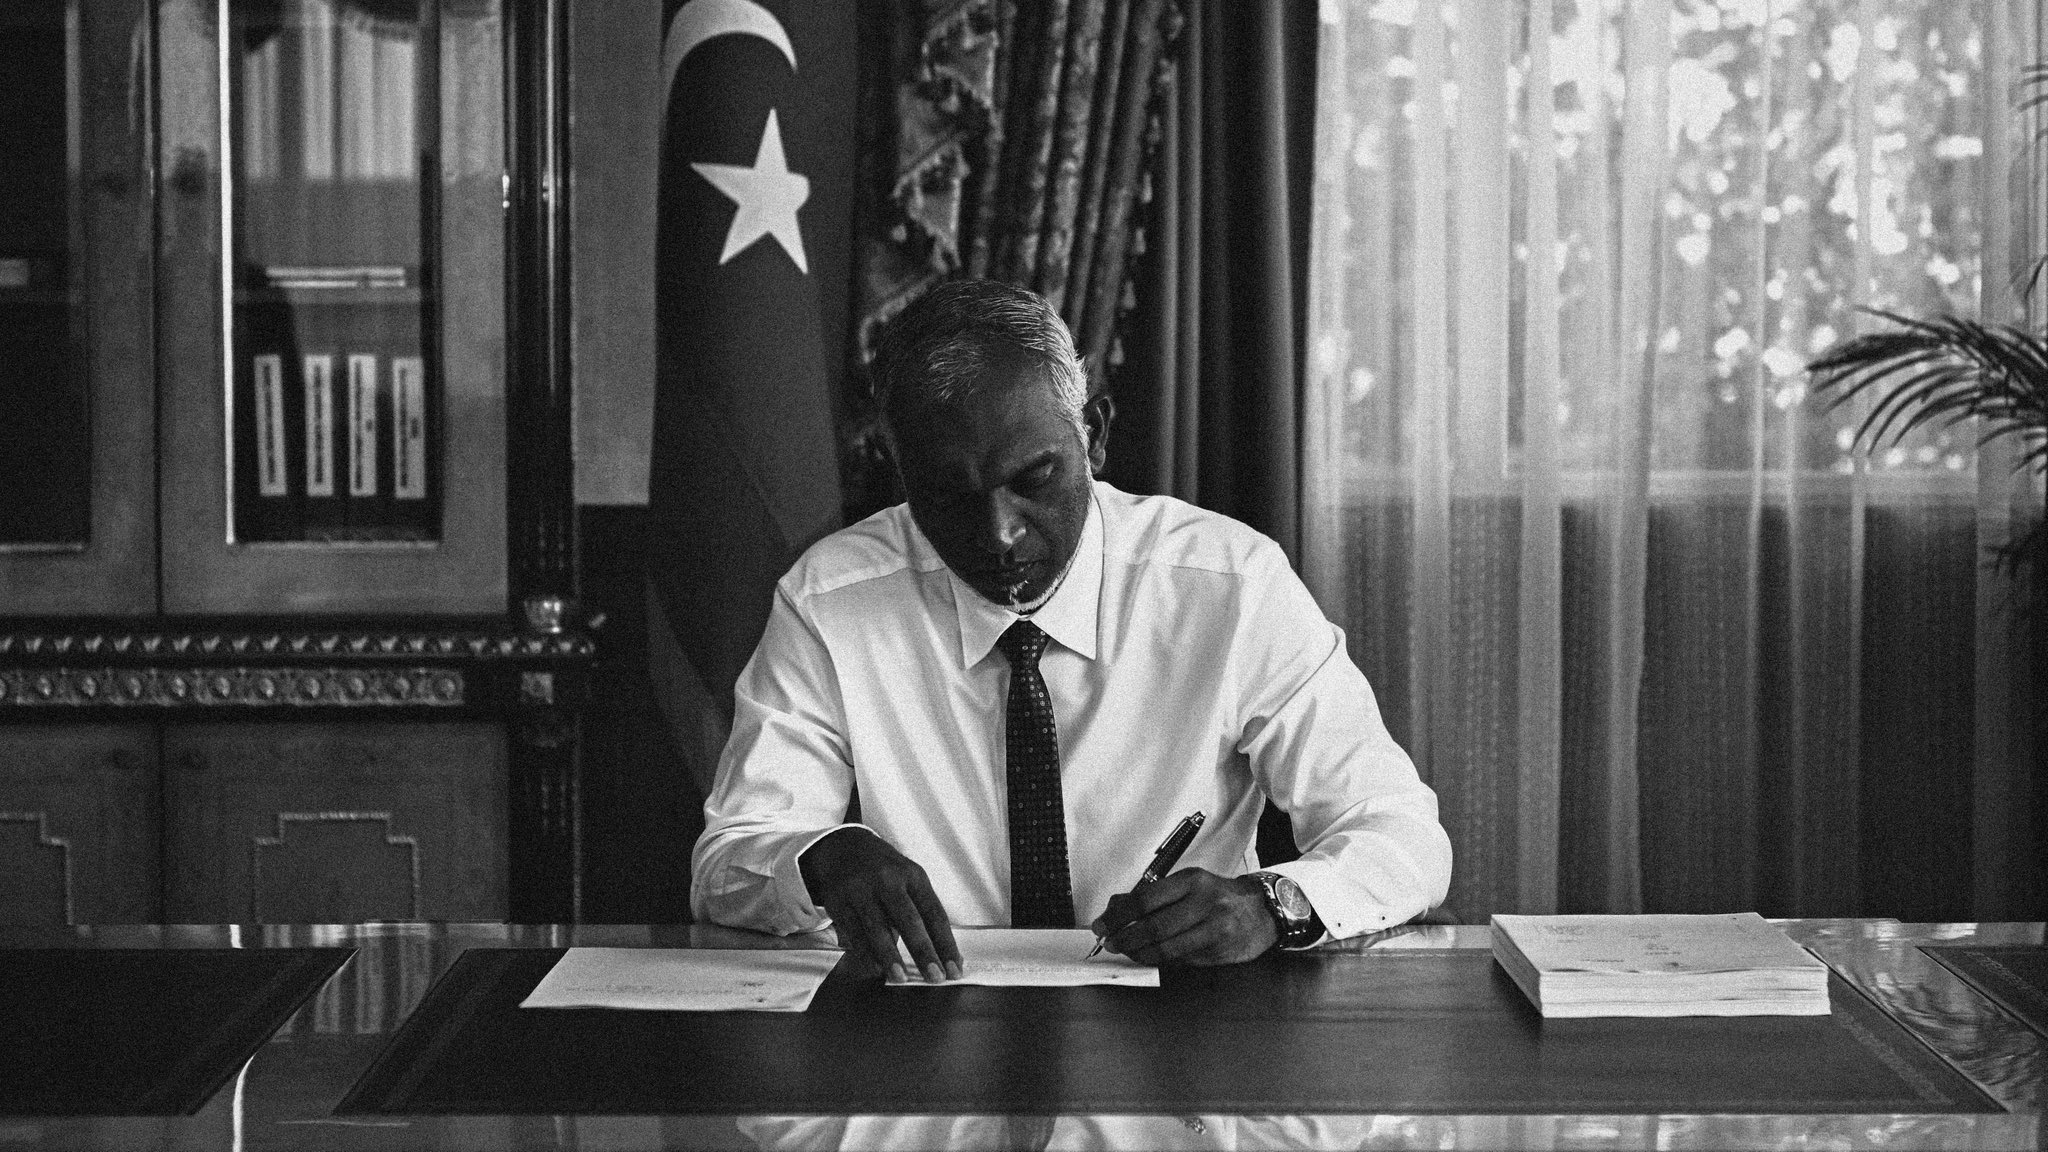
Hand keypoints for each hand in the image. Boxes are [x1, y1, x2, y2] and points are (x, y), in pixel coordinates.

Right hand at [798, 827, 962, 982]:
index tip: (955, 969)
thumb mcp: (907, 879)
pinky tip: (874, 969)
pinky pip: (854, 932)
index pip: (934, 913)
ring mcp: (861, 890)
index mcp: (913, 875)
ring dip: (890, 956)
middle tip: (935, 977)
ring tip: (900, 978)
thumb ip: (920, 912)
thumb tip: (938, 955)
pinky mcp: (838, 902)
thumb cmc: (885, 872)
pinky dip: (865, 953)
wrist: (844, 847)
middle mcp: (888, 880)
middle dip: (923, 951)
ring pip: (878, 928)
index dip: (946, 944)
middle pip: (909, 919)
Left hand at [1089, 869, 1276, 965]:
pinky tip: (1151, 955)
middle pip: (1154, 927)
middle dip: (1125, 938)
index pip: (1146, 899)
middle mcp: (1205, 903)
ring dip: (1139, 953)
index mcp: (1192, 881)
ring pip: (1166, 948)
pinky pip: (1181, 959)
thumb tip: (1114, 908)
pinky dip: (1161, 959)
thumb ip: (1151, 895)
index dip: (1119, 916)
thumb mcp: (1187, 885)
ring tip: (1127, 951)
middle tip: (1110, 943)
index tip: (1102, 925)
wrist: (1262, 911)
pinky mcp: (1218, 952)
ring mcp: (1214, 930)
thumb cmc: (1217, 896)